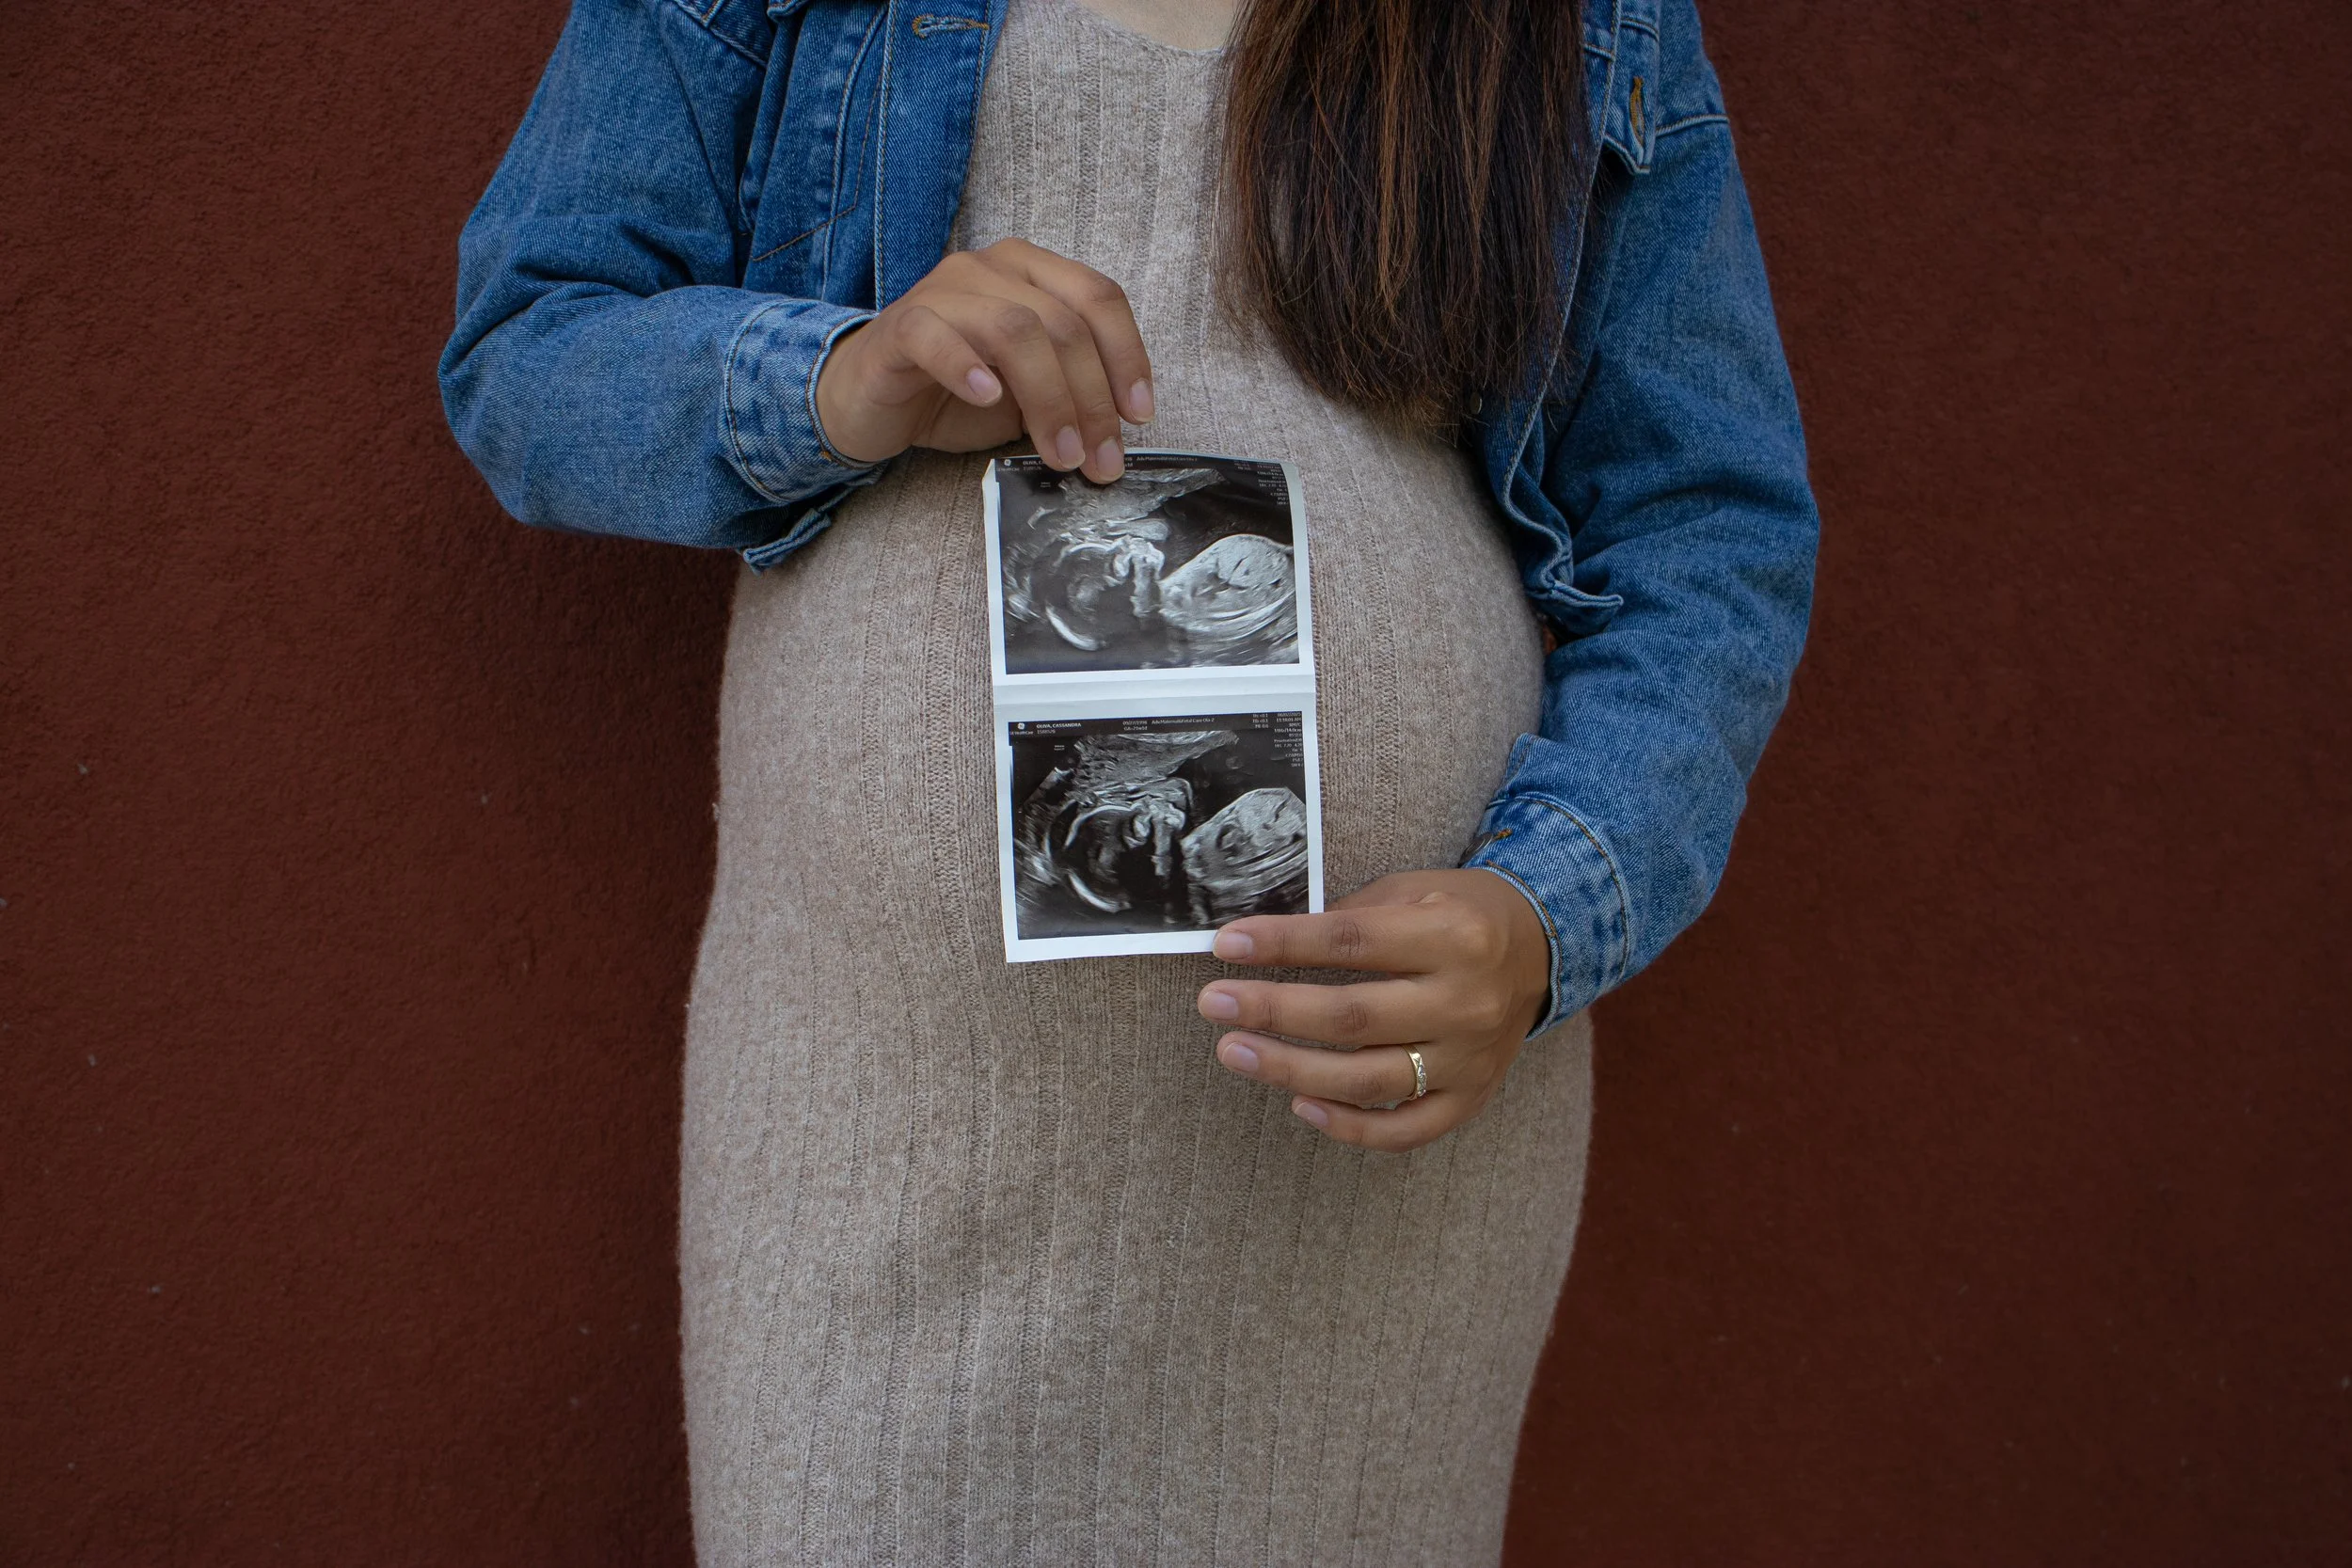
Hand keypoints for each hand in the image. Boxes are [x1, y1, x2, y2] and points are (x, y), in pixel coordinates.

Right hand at [813, 238, 1153, 482]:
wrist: (870, 401)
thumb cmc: (955, 394)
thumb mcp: (1029, 393)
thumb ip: (1070, 393)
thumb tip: (1118, 432)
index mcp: (1031, 272)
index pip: (1098, 298)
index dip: (1127, 357)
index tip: (1140, 417)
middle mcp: (990, 269)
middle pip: (1062, 323)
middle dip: (1092, 399)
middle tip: (1099, 459)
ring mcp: (943, 292)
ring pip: (1013, 329)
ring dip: (1048, 398)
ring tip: (1059, 453)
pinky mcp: (900, 326)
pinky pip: (936, 336)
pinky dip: (967, 366)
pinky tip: (987, 399)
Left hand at [1196, 869, 1553, 1151]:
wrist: (1541, 950)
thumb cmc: (1458, 914)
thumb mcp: (1412, 891)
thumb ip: (1348, 918)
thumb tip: (1262, 942)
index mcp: (1452, 935)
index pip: (1351, 942)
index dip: (1284, 944)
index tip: (1227, 945)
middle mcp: (1464, 1001)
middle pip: (1352, 1016)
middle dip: (1272, 1010)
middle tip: (1213, 1003)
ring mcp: (1469, 1059)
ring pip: (1367, 1079)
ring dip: (1290, 1068)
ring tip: (1233, 1050)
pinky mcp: (1470, 1098)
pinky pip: (1403, 1130)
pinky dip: (1348, 1127)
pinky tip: (1299, 1105)